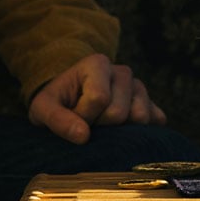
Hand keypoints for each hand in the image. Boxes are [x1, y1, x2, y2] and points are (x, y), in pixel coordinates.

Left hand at [28, 53, 165, 143]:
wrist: (70, 100)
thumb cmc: (57, 102)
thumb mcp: (43, 107)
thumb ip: (57, 120)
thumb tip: (83, 136)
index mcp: (98, 64)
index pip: (99, 99)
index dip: (83, 116)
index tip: (72, 115)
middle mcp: (123, 72)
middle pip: (119, 112)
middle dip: (99, 125)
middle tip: (87, 121)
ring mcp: (139, 88)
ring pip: (140, 117)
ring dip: (118, 130)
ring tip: (102, 124)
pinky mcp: (151, 104)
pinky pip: (156, 120)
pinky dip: (141, 131)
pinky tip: (122, 130)